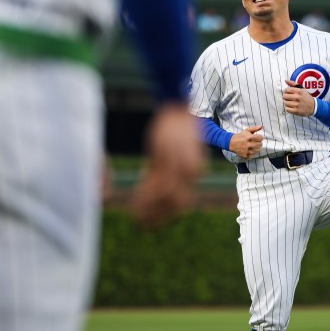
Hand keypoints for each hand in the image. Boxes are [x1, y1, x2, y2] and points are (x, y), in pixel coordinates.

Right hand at [129, 102, 205, 225]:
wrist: (176, 105)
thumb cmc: (175, 128)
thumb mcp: (175, 153)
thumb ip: (168, 170)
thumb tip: (156, 186)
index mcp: (196, 170)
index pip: (183, 202)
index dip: (167, 215)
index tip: (155, 223)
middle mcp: (191, 171)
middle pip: (175, 204)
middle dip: (158, 217)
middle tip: (143, 225)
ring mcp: (177, 165)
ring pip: (162, 197)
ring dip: (148, 208)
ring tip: (135, 216)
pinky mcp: (164, 157)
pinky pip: (152, 183)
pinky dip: (142, 195)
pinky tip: (133, 201)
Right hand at [229, 125, 263, 159]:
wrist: (232, 143)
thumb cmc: (241, 136)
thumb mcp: (247, 130)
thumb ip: (255, 128)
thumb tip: (261, 126)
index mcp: (249, 137)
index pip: (261, 138)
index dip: (259, 137)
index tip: (257, 138)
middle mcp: (248, 145)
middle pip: (260, 145)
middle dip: (258, 143)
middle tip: (254, 142)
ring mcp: (247, 151)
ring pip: (258, 150)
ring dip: (256, 148)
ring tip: (252, 146)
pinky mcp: (246, 156)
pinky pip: (253, 155)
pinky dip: (252, 153)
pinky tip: (249, 150)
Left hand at [283, 80, 314, 116]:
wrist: (314, 106)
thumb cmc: (306, 97)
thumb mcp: (301, 89)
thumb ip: (293, 84)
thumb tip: (286, 80)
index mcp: (299, 91)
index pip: (286, 90)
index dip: (286, 92)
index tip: (289, 93)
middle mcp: (298, 97)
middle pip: (284, 96)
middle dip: (286, 97)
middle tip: (289, 99)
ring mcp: (297, 104)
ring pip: (285, 103)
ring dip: (287, 103)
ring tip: (291, 103)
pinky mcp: (297, 111)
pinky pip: (287, 109)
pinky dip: (288, 108)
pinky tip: (292, 107)